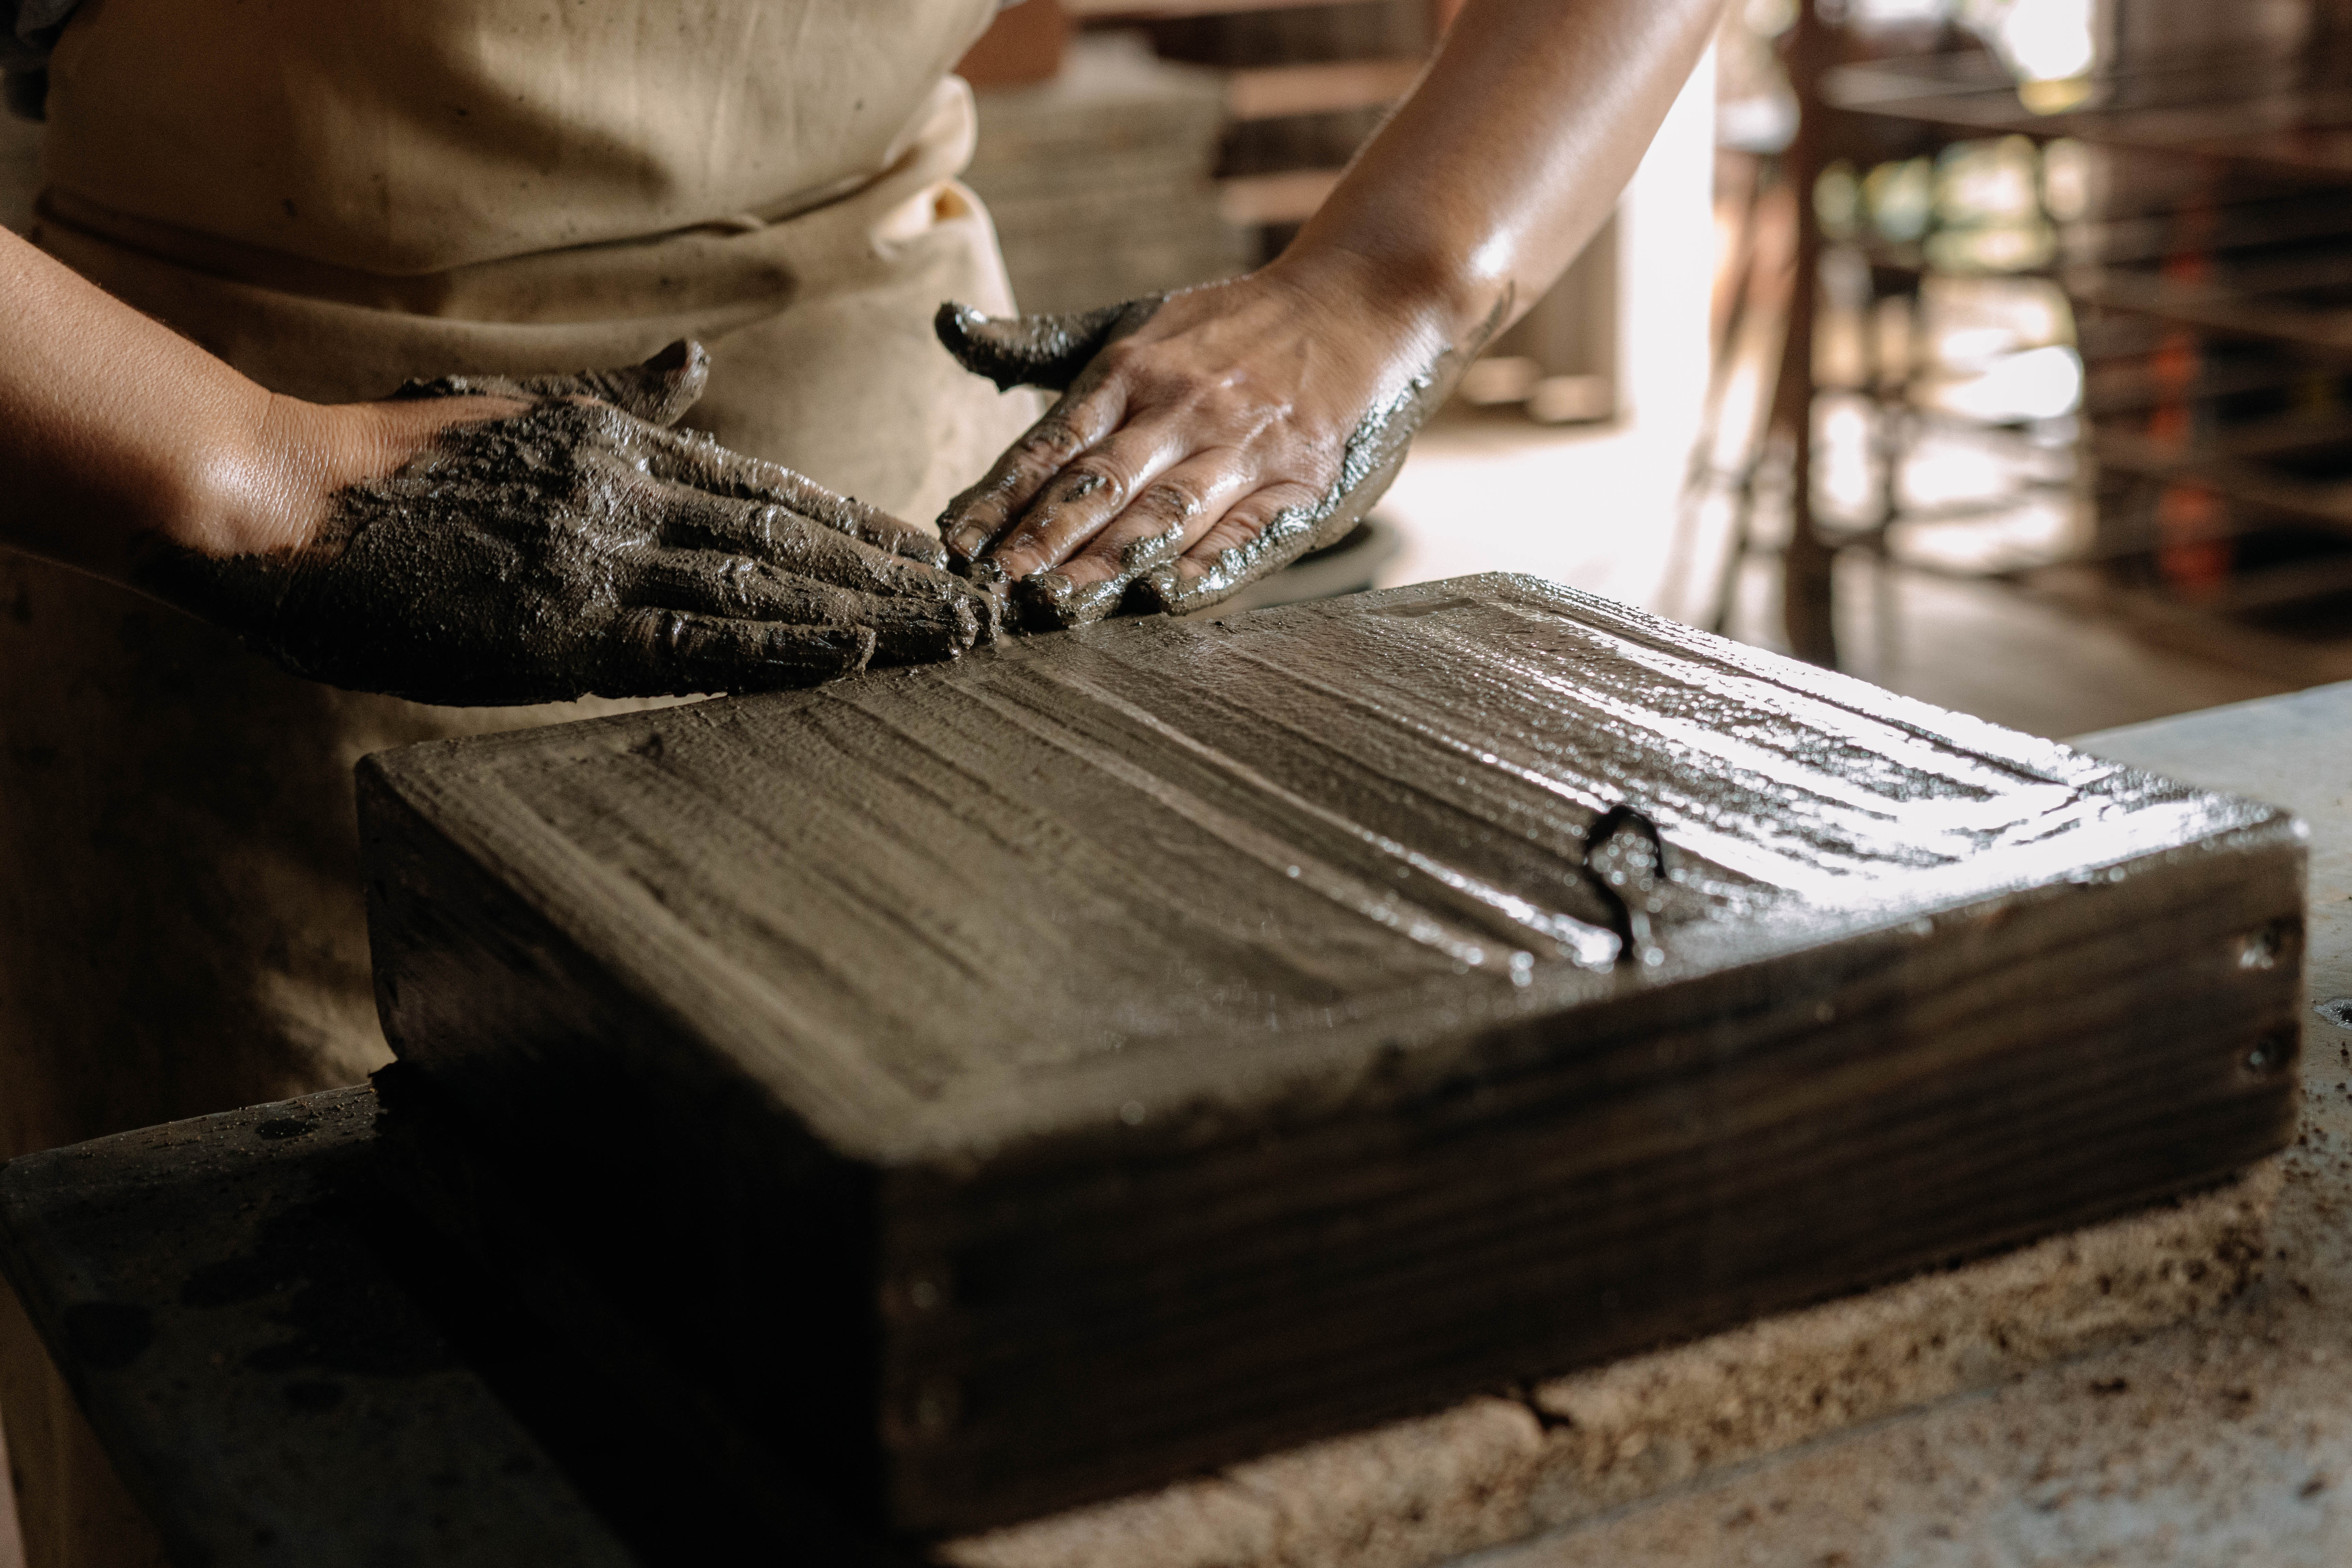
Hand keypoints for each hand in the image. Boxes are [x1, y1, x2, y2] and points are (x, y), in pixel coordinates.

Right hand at [133, 342, 993, 704]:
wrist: (288, 507)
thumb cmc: (402, 469)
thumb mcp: (526, 414)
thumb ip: (623, 400)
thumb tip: (691, 362)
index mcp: (621, 454)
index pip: (770, 493)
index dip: (859, 524)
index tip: (931, 550)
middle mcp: (627, 499)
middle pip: (790, 541)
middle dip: (892, 573)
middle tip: (978, 601)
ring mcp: (599, 565)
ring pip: (764, 590)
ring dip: (867, 614)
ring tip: (950, 635)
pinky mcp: (562, 632)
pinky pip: (694, 643)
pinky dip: (781, 648)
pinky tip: (854, 651)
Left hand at [933, 263, 1486, 630]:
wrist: (1361, 303)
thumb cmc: (1232, 328)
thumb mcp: (1134, 319)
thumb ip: (1041, 344)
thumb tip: (948, 329)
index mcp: (1130, 370)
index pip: (1049, 445)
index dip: (999, 498)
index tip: (954, 545)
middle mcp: (1180, 408)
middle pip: (1098, 484)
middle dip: (1041, 540)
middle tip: (993, 589)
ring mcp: (1242, 447)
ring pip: (1162, 512)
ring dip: (1107, 562)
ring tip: (1056, 604)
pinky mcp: (1299, 483)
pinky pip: (1245, 531)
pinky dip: (1206, 566)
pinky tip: (1164, 597)